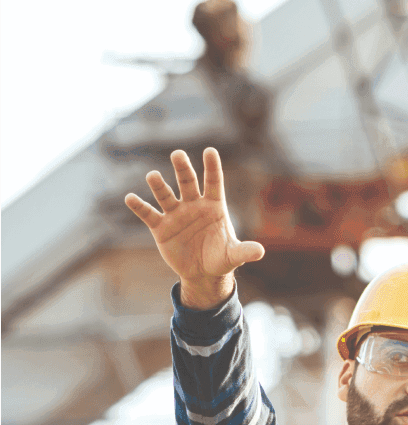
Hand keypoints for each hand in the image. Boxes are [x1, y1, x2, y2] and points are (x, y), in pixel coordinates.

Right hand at [124, 147, 263, 309]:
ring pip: (166, 195)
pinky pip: (149, 214)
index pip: (214, 183)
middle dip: (183, 168)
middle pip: (187, 182)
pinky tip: (130, 198)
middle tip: (178, 154)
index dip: (212, 167)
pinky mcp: (161, 227)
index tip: (211, 151)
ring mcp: (176, 214)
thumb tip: (261, 252)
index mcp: (214, 206)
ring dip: (158, 185)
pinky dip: (139, 207)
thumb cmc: (221, 258)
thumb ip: (245, 251)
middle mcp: (193, 205)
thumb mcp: (234, 256)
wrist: (203, 273)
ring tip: (152, 176)